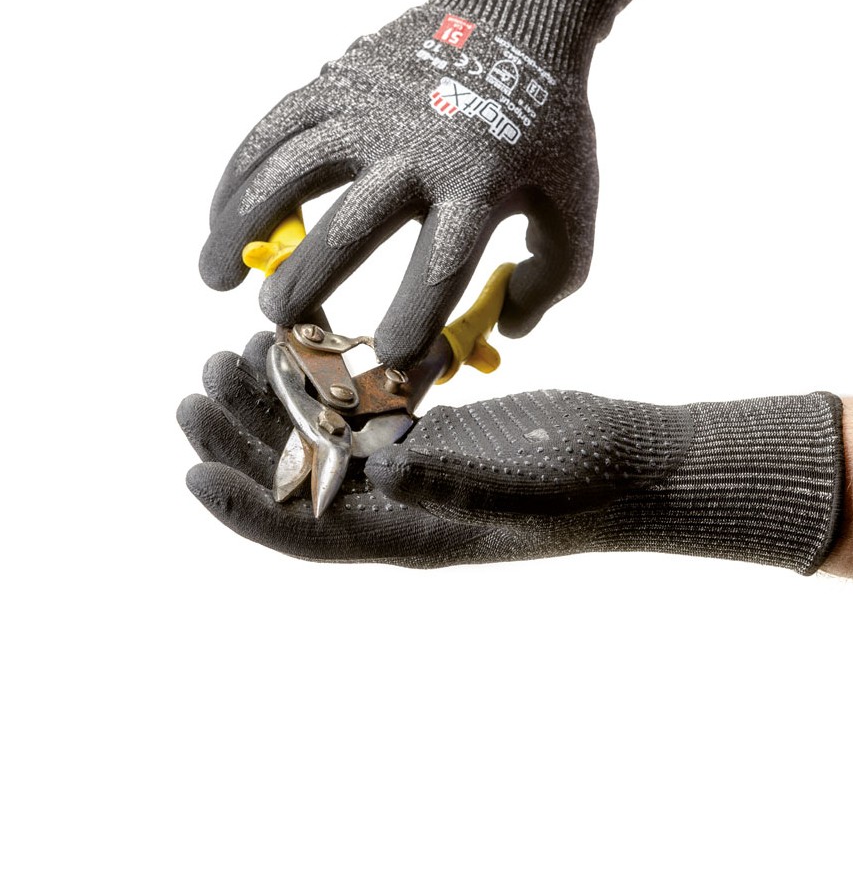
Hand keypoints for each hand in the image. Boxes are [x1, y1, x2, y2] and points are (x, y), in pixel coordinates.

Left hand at [180, 337, 843, 570]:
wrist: (635, 466)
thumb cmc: (591, 479)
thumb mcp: (527, 476)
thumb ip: (456, 476)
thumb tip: (379, 471)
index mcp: (415, 534)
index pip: (312, 532)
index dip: (247, 510)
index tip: (191, 473)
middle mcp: (402, 507)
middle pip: (298, 483)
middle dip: (240, 442)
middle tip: (192, 390)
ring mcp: (415, 469)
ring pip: (322, 441)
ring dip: (272, 405)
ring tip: (224, 358)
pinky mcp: (432, 432)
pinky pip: (361, 411)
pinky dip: (325, 380)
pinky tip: (298, 343)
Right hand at [198, 0, 667, 366]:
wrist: (519, 14)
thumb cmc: (546, 127)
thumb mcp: (573, 201)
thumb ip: (550, 278)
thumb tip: (498, 334)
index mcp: (480, 183)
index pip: (442, 264)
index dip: (412, 317)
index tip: (390, 360)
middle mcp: (418, 147)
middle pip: (351, 225)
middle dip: (307, 281)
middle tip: (278, 321)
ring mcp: (370, 108)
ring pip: (290, 170)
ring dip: (242, 226)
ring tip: (215, 277)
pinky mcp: (336, 79)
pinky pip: (273, 130)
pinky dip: (240, 177)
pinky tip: (221, 218)